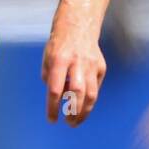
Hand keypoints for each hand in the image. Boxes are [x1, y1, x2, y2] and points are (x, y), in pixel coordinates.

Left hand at [41, 9, 106, 126]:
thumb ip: (50, 79)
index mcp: (59, 60)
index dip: (53, 107)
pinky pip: (96, 87)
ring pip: (91, 93)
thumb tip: (58, 99)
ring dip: (85, 111)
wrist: (78, 25)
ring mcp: (91, 64)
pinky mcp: (100, 66)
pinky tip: (83, 107)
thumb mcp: (47, 59)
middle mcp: (77, 62)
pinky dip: (90, 99)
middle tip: (69, 123)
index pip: (54, 89)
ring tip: (77, 121)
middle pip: (77, 92)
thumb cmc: (58, 45)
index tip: (52, 120)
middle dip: (73, 111)